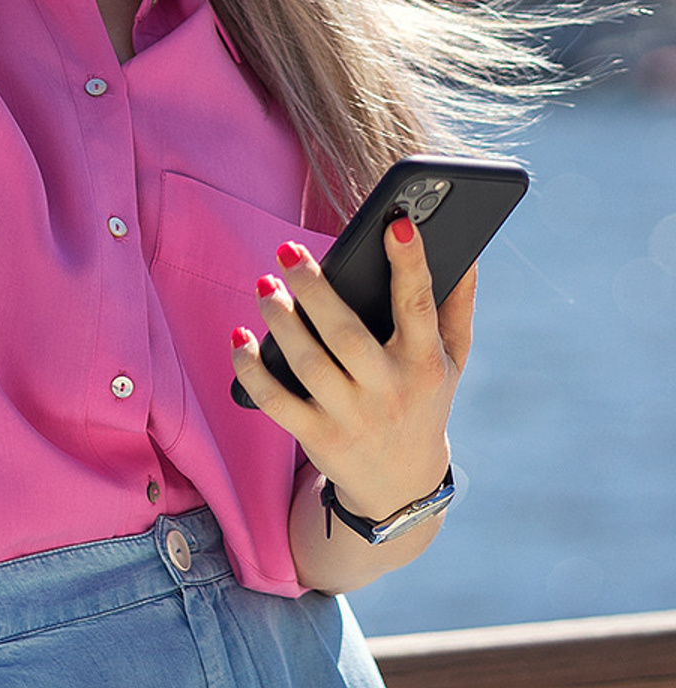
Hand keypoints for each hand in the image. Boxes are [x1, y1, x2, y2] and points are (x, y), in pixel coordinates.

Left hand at [230, 216, 471, 522]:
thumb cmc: (423, 399)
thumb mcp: (451, 359)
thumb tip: (469, 250)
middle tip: (287, 250)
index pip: (418, 309)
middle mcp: (389, 392)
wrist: (401, 486)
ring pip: (309, 364)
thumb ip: (456, 304)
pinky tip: (239, 337)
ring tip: (264, 284)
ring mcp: (351, 417)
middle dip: (315, 291)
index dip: (410, 266)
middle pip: (348, 336)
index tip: (397, 223)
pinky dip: (251, 369)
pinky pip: (276, 401)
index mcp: (425, 364)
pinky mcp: (317, 437)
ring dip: (281, 321)